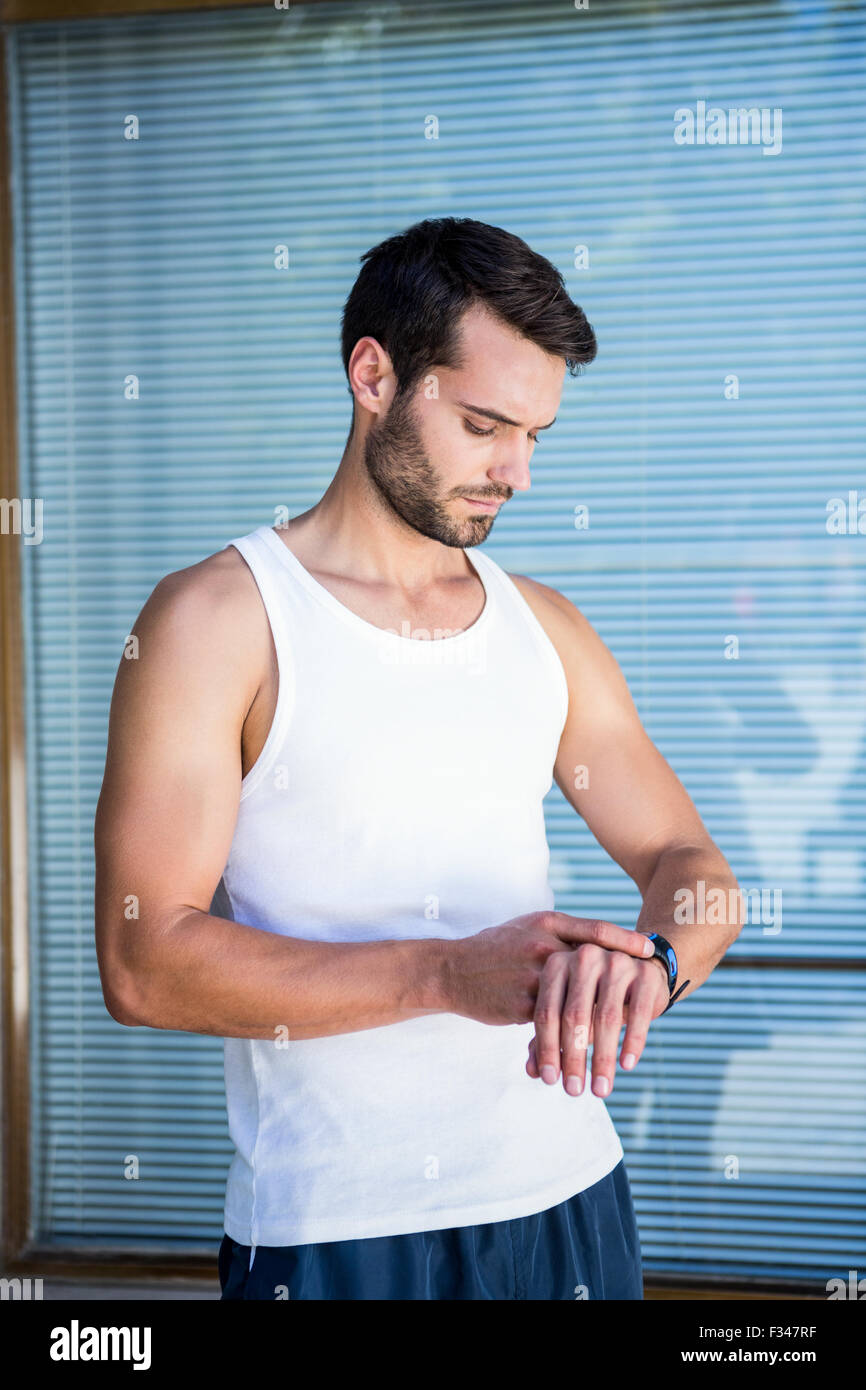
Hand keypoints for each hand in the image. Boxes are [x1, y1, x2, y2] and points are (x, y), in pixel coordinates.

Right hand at [446, 911, 657, 1027]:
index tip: (650, 952)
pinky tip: (584, 1047)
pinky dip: (571, 1036)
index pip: (595, 931)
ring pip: (578, 1002)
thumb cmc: (493, 949)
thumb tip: (596, 945)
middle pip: (594, 969)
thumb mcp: (525, 929)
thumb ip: (558, 935)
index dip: (625, 941)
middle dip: (621, 986)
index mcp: (546, 923)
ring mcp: (533, 977)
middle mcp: (543, 946)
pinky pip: (556, 1024)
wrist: (451, 970)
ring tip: (622, 1031)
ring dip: (599, 1020)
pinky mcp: (522, 1005)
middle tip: (648, 1000)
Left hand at [525, 944, 668, 1097]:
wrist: (641, 971)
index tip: (549, 1080)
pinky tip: (627, 1065)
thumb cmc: (595, 996)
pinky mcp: (645, 973)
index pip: (547, 1012)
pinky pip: (637, 1013)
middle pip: (574, 1016)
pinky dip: (632, 1042)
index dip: (546, 1049)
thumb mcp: (569, 1012)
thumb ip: (547, 1038)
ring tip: (600, 1090)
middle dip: (573, 1059)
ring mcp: (616, 962)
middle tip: (573, 1091)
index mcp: (557, 964)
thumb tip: (532, 1071)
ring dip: (602, 1059)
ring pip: (605, 1018)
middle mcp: (585, 957)